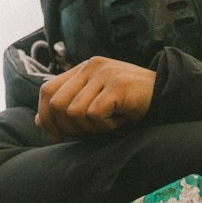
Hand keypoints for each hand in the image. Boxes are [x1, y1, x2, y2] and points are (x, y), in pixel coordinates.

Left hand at [36, 57, 154, 140]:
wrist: (163, 93)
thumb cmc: (127, 102)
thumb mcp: (94, 101)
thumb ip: (68, 105)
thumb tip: (39, 119)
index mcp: (81, 69)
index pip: (47, 91)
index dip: (46, 116)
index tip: (55, 135)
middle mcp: (90, 67)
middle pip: (57, 104)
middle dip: (68, 127)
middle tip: (89, 131)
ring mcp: (103, 74)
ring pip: (75, 112)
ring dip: (90, 127)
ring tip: (108, 122)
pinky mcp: (117, 85)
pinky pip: (94, 114)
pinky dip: (105, 125)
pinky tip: (118, 120)